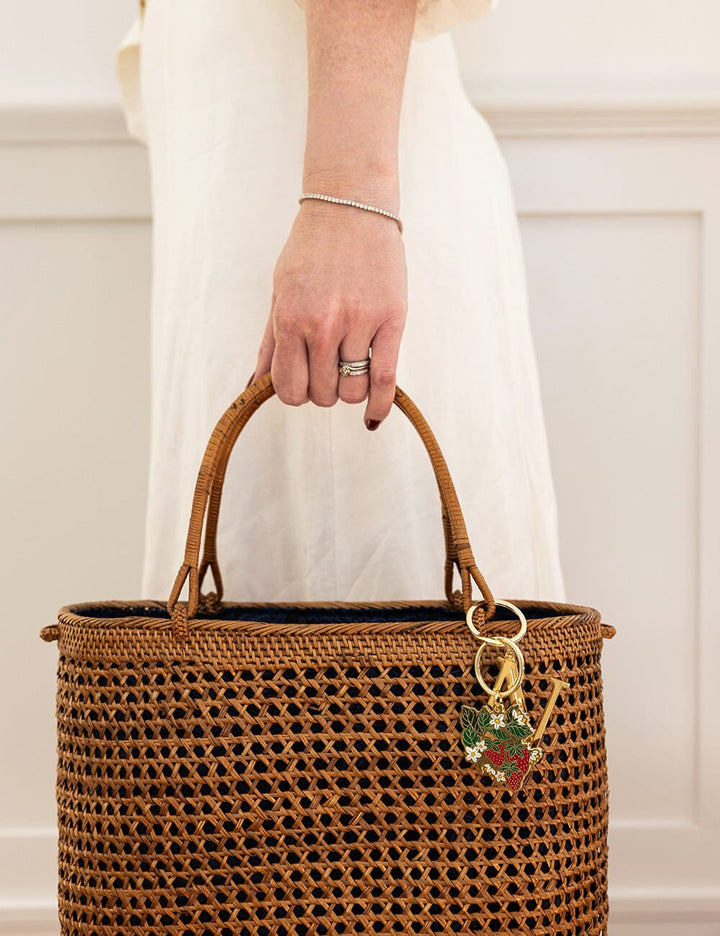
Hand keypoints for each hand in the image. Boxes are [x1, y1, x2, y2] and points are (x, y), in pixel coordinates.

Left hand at [249, 194, 407, 429]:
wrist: (351, 209)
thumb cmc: (311, 252)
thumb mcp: (279, 295)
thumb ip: (269, 345)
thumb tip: (253, 387)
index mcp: (290, 320)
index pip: (289, 389)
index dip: (295, 393)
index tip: (303, 382)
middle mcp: (323, 325)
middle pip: (322, 394)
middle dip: (323, 390)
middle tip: (328, 369)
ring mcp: (359, 324)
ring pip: (352, 391)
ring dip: (349, 390)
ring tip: (349, 369)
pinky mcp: (391, 320)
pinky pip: (385, 379)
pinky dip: (379, 404)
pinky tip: (372, 416)